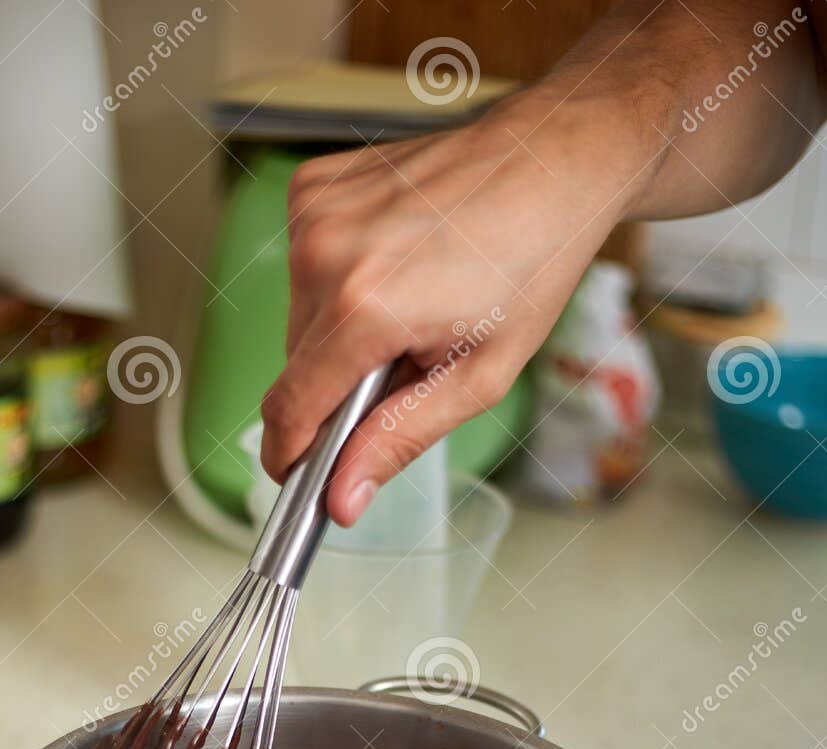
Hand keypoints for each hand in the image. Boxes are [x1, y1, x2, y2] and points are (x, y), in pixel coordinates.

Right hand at [260, 95, 644, 524]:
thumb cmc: (531, 261)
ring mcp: (314, 212)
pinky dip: (339, 279)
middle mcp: (325, 254)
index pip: (289, 407)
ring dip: (340, 329)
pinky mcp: (313, 186)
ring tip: (411, 299)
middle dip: (339, 381)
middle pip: (295, 364)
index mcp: (365, 308)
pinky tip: (394, 259)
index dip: (289, 453)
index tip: (297, 475)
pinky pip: (306, 266)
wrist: (552, 159)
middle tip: (409, 359)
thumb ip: (399, 438)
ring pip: (299, 317)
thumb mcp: (479, 375)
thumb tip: (342, 497)